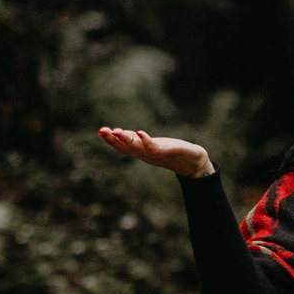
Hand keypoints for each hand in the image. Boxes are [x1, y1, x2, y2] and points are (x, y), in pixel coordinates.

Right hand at [98, 126, 215, 178]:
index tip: (101, 131)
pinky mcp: (168, 152)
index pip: (123, 146)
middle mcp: (146, 154)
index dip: (111, 140)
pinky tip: (140, 133)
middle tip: (102, 131)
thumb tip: (120, 133)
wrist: (192, 162)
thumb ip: (138, 141)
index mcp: (141, 152)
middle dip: (113, 140)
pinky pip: (155, 148)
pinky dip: (146, 141)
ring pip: (138, 148)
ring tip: (116, 131)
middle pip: (126, 148)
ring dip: (127, 140)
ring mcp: (156, 154)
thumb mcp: (151, 145)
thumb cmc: (171, 152)